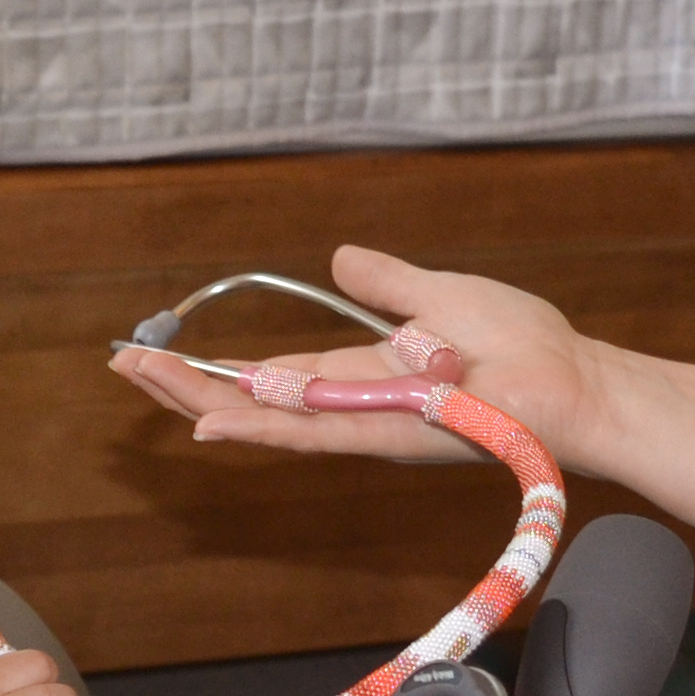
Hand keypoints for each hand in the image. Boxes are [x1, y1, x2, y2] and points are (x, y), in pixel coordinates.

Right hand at [105, 246, 614, 465]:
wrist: (571, 382)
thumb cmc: (523, 344)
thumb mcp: (438, 292)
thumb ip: (385, 281)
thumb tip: (339, 258)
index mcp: (361, 375)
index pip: (272, 375)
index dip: (214, 368)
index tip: (159, 352)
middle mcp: (352, 408)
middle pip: (253, 402)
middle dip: (185, 386)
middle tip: (123, 364)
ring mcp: (365, 426)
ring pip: (267, 422)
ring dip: (202, 403)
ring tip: (145, 381)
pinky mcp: (387, 437)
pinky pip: (312, 435)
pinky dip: (262, 431)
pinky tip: (212, 424)